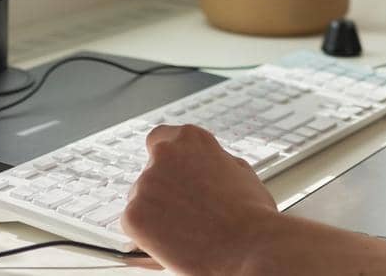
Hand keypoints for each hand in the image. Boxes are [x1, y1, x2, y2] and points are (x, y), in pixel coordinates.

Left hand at [120, 125, 279, 274]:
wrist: (248, 246)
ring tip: (186, 231)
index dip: (166, 160)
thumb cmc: (251, 214)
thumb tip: (207, 167)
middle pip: (151, 172)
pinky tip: (174, 242)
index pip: (161, 138)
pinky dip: (148, 235)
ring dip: (156, 212)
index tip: (171, 174)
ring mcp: (145, 184)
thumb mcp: (239, 171)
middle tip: (184, 212)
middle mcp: (164, 155)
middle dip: (163, 190)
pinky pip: (134, 224)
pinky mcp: (133, 215)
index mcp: (191, 139)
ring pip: (142, 199)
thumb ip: (214, 163)